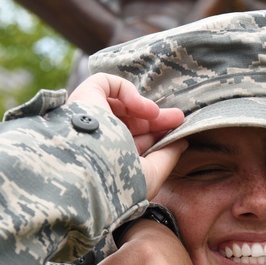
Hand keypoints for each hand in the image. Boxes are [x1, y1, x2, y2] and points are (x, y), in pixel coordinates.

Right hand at [68, 73, 185, 197]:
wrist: (92, 170)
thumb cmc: (120, 181)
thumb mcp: (151, 174)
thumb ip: (168, 156)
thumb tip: (183, 142)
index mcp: (109, 157)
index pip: (135, 140)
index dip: (156, 133)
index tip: (177, 129)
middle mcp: (96, 137)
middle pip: (129, 120)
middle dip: (155, 118)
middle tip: (177, 118)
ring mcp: (88, 117)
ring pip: (118, 104)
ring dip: (142, 106)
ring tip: (155, 114)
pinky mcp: (83, 98)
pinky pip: (105, 83)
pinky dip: (126, 90)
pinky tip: (138, 106)